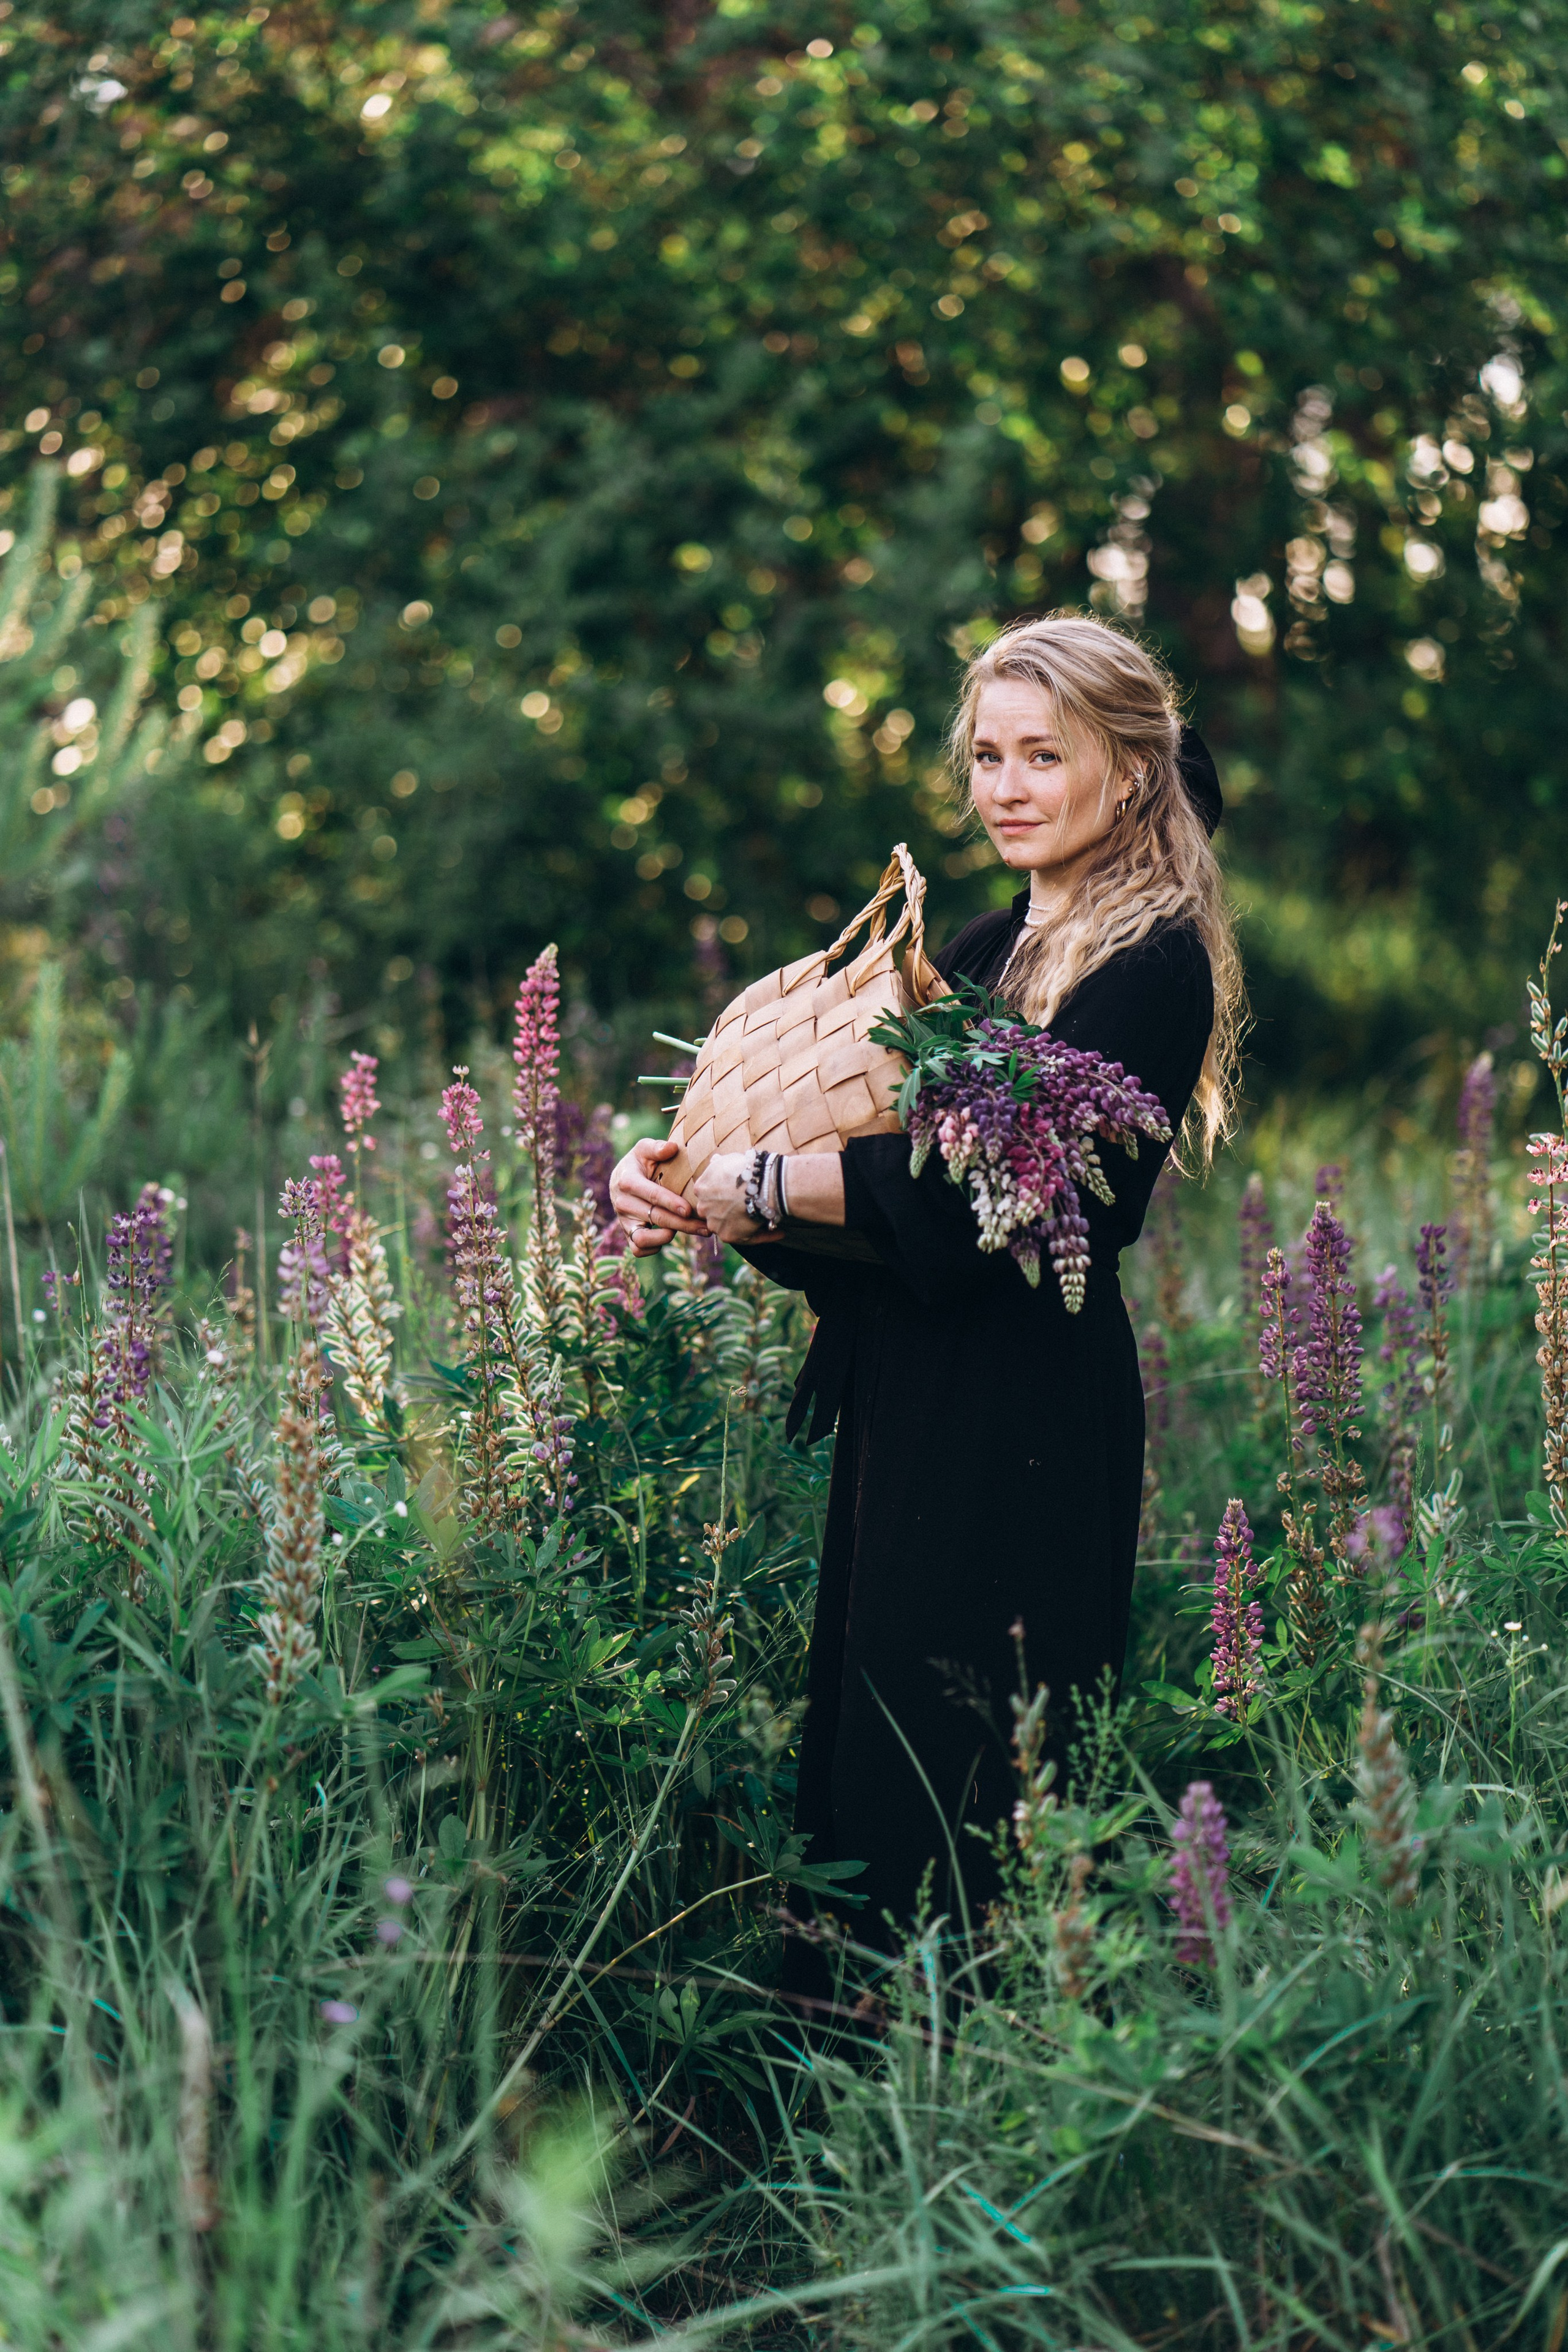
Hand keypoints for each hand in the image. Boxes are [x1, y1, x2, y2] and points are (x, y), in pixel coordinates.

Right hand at [608, 1138, 708, 1255]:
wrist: (621, 1178)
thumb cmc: (640, 1162)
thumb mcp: (644, 1149)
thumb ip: (657, 1147)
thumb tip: (672, 1148)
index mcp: (627, 1181)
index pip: (652, 1195)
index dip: (671, 1203)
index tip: (689, 1210)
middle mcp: (622, 1203)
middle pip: (655, 1218)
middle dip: (683, 1224)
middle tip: (706, 1227)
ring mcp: (623, 1220)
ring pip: (643, 1239)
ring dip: (667, 1238)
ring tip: (689, 1231)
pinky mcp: (627, 1233)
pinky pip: (638, 1249)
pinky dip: (654, 1248)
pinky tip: (671, 1236)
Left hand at [692, 1150, 770, 1245]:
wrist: (759, 1182)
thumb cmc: (746, 1168)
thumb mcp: (728, 1158)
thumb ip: (719, 1164)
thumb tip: (716, 1160)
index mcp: (701, 1188)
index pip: (710, 1195)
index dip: (724, 1194)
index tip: (738, 1193)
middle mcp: (703, 1207)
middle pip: (715, 1212)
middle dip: (729, 1211)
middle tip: (749, 1207)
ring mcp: (714, 1223)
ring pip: (730, 1226)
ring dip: (745, 1225)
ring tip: (766, 1221)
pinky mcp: (728, 1236)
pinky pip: (749, 1238)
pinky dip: (765, 1235)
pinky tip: (780, 1232)